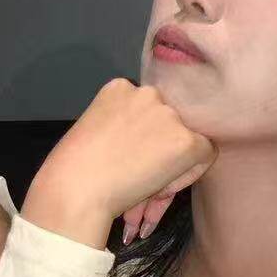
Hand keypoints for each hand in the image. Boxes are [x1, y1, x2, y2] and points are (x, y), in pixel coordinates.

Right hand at [23, 80, 214, 248]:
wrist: (76, 188)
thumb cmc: (72, 168)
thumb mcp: (96, 131)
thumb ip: (124, 127)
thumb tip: (147, 145)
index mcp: (120, 88)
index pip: (150, 110)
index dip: (146, 139)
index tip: (131, 161)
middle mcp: (147, 93)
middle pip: (169, 123)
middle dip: (159, 151)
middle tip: (139, 177)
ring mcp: (168, 115)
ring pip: (188, 138)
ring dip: (172, 163)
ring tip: (145, 186)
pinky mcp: (184, 140)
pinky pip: (203, 156)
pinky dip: (187, 176)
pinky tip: (159, 188)